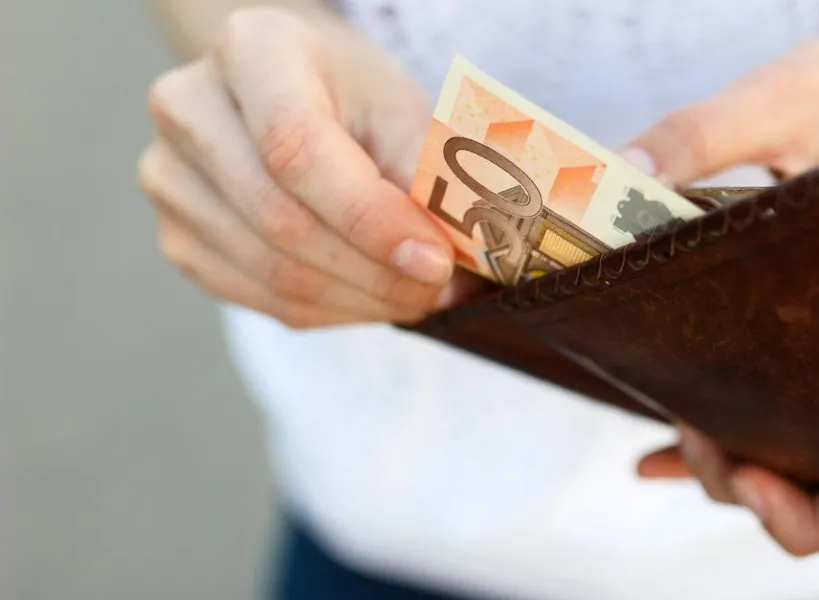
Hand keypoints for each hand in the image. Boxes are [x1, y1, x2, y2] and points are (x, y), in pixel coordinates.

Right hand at [138, 7, 482, 328]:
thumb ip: (430, 174)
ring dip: (363, 300)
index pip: (297, 151)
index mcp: (251, 51)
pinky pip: (262, 300)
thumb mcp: (405, 111)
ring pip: (274, 274)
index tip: (437, 261)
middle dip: (378, 273)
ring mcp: (170, 178)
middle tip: (444, 290)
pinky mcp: (178, 238)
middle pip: (282, 221)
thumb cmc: (355, 99)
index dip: (371, 219)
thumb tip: (461, 251)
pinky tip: (374, 296)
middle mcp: (189, 109)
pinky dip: (333, 311)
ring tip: (420, 295)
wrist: (292, 96)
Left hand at [626, 21, 818, 599]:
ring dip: (739, 472)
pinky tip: (654, 454)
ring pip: (804, 460)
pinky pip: (771, 416)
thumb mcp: (780, 103)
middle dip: (777, 499)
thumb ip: (700, 139)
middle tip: (709, 453)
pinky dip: (714, 447)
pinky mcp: (809, 341)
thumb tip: (613, 178)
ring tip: (677, 436)